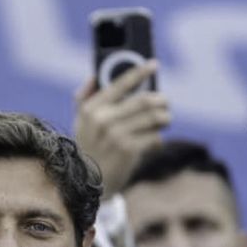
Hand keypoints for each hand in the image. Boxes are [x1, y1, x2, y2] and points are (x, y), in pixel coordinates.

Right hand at [74, 62, 169, 192]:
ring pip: (153, 118)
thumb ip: (84, 97)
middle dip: (160, 100)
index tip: (154, 64)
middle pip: (144, 100)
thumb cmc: (88, 146)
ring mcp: (116, 135)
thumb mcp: (80, 121)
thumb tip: (93, 76)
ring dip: (164, 118)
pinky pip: (154, 137)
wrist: (87, 181)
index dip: (140, 71)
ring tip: (165, 120)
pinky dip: (158, 138)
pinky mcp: (129, 151)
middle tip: (165, 103)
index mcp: (91, 108)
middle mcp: (103, 120)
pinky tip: (154, 141)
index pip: (120, 84)